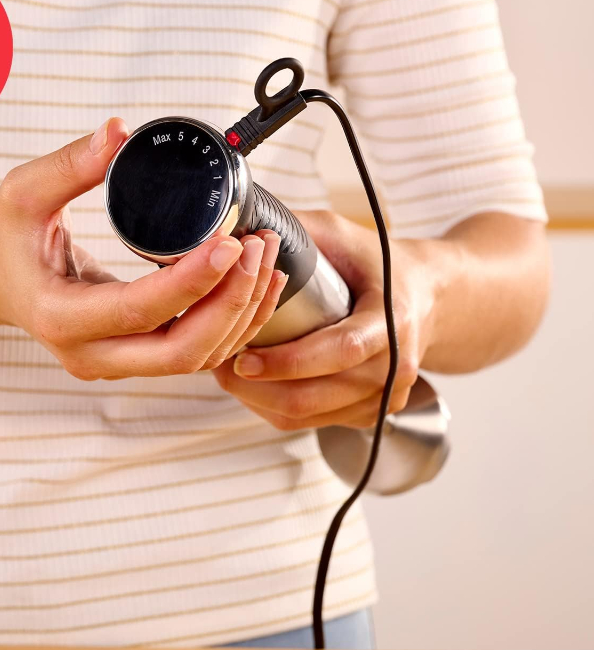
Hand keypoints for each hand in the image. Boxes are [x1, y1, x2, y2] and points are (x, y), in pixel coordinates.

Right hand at [0, 118, 287, 379]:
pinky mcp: (133, 359)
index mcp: (59, 318)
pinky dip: (232, 325)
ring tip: (264, 256)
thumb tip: (119, 131)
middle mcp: (90, 355)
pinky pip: (194, 354)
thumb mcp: (23, 193)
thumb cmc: (4, 238)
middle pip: (181, 352)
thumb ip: (70, 164)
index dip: (193, 279)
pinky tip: (254, 285)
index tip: (229, 240)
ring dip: (240, 314)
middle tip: (255, 248)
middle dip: (231, 304)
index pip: (141, 309)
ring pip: (196, 359)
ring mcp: (113, 364)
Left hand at [212, 210, 437, 428]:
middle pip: (316, 396)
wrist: (428, 296)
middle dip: (258, 387)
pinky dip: (277, 409)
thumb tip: (242, 225)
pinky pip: (314, 424)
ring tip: (228, 374)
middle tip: (220, 366)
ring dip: (260, 400)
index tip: (243, 359)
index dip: (288, 361)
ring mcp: (385, 396)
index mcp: (392, 320)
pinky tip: (256, 388)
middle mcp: (394, 366)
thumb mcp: (342, 234)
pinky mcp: (371, 412)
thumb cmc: (379, 264)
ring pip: (308, 416)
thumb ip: (297, 230)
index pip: (340, 350)